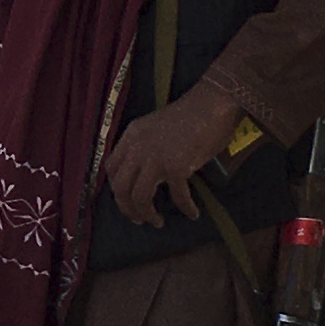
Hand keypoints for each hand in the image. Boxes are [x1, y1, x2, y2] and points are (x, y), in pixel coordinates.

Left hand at [101, 84, 246, 226]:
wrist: (213, 103)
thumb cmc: (191, 114)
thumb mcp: (155, 128)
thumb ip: (145, 146)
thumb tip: (146, 174)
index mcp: (131, 135)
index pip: (111, 168)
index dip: (116, 188)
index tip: (127, 199)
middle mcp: (138, 147)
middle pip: (120, 188)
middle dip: (127, 209)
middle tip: (139, 219)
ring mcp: (156, 158)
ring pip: (140, 197)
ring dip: (148, 215)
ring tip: (157, 222)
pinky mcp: (176, 166)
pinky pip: (178, 196)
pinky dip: (186, 208)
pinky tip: (192, 213)